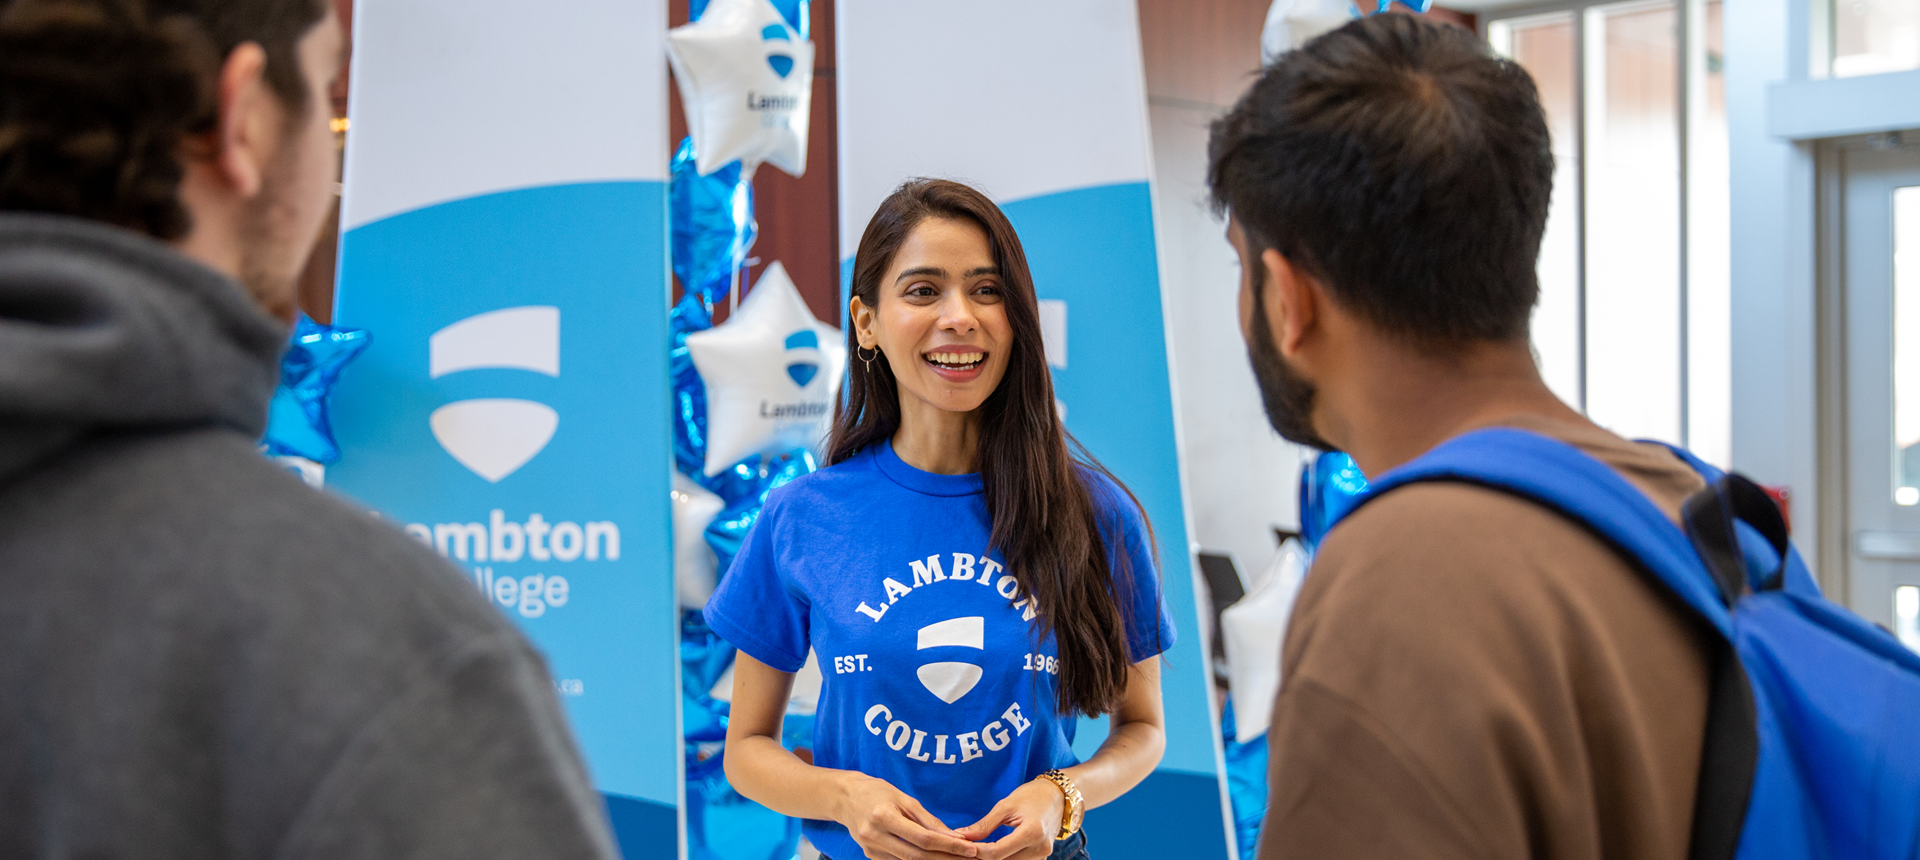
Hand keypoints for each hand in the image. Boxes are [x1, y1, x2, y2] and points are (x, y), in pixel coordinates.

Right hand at [833, 773, 980, 859]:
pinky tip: (935, 859)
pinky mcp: (870, 857)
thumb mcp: (904, 798)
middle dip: (946, 859)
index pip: (923, 838)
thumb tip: (954, 837)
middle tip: (970, 859)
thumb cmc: (877, 792)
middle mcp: (874, 836)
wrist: (844, 798)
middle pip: (917, 857)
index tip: (970, 849)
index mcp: (883, 816)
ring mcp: (870, 849)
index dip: (948, 846)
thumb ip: (928, 820)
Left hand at [952, 778, 1064, 859]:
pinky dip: (1004, 859)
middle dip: (982, 858)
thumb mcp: (1006, 806)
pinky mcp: (1041, 858)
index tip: (962, 845)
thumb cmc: (1032, 796)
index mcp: (1032, 832)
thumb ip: (984, 825)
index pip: (998, 852)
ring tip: (975, 852)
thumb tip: (961, 835)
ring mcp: (1043, 856)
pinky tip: (990, 853)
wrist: (1058, 797)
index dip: (977, 852)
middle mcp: (1040, 848)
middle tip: (964, 850)